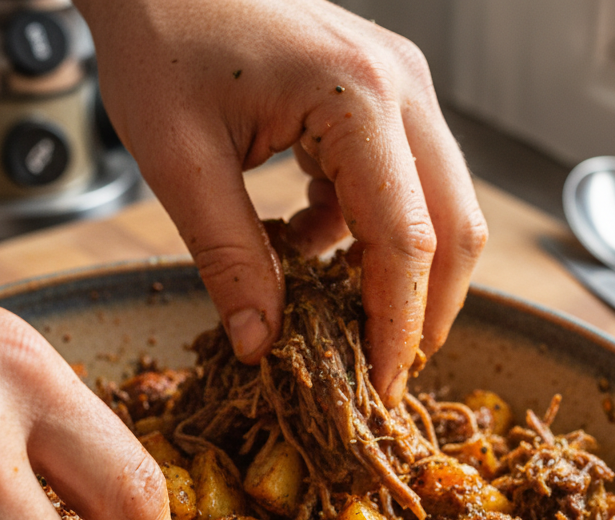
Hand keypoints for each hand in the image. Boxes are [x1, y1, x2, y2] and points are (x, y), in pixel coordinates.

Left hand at [80, 0, 486, 404]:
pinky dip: (367, 234)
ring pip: (439, 208)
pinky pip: (403, 184)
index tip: (380, 387)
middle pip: (454, 228)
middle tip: (381, 370)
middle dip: (424, 311)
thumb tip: (263, 345)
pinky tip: (306, 243)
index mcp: (357, 100)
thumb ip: (228, 258)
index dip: (399, 326)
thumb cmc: (161, 37)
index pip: (407, 242)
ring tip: (339, 318)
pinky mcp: (381, 95)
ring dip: (399, 275)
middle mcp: (400, 88)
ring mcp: (400, 86)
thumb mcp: (181, 162)